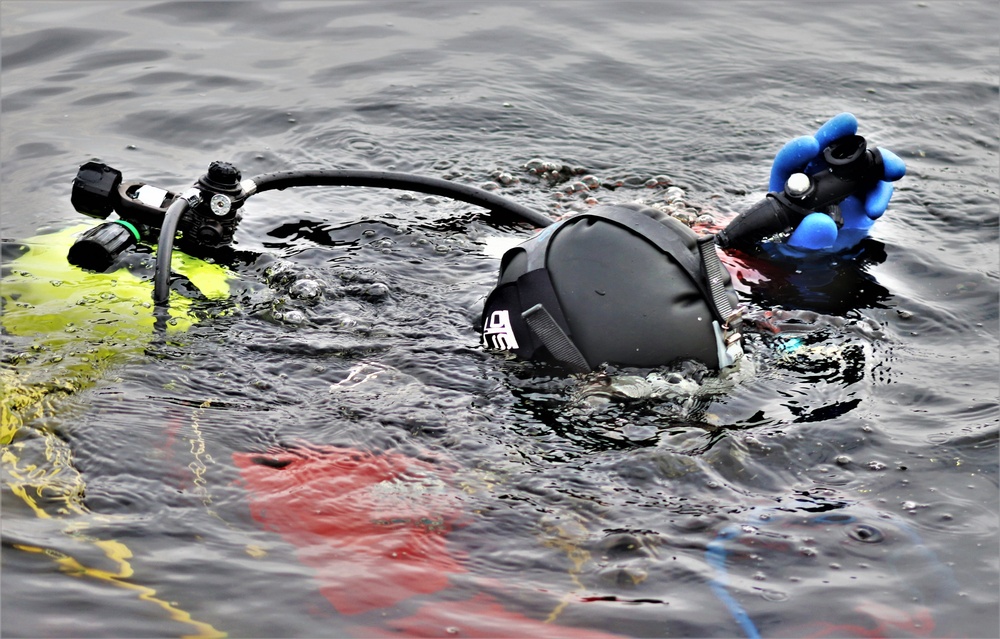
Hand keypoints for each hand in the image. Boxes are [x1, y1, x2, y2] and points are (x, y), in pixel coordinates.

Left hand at [768, 113, 905, 252]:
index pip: (790, 160)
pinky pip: (877, 183)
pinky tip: (875, 207)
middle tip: (848, 122)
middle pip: (826, 145)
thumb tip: (824, 226)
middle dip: (837, 132)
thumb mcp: (798, 239)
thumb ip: (807, 234)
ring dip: (877, 162)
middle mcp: (816, 172)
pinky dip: (882, 190)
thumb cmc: (802, 234)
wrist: (823, 241)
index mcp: (791, 179)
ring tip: (888, 175)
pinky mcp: (864, 188)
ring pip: (860, 161)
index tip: (810, 144)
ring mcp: (843, 178)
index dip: (798, 149)